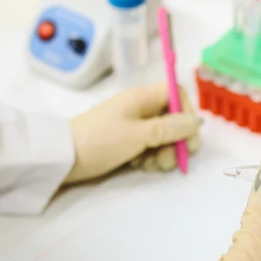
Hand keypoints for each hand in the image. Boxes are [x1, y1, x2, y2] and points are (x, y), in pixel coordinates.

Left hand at [65, 83, 200, 183]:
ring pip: (162, 136)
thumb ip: (170, 129)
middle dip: (176, 141)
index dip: (187, 112)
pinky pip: (148, 147)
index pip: (177, 94)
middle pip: (172, 118)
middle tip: (170, 161)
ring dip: (163, 153)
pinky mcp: (125, 142)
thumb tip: (197, 121)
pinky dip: (149, 157)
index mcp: (142, 98)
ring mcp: (132, 125)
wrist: (63, 159)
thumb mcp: (139, 135)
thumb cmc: (100, 141)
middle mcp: (140, 108)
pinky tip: (138, 166)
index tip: (189, 136)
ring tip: (150, 166)